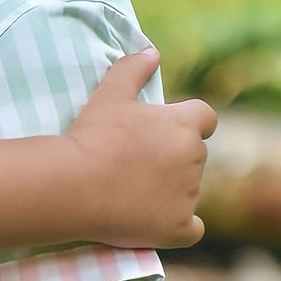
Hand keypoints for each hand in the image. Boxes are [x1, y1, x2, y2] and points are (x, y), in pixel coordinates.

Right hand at [67, 50, 216, 248]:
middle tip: (136, 165)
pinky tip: (157, 223)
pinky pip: (192, 229)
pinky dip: (179, 226)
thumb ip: (133, 69)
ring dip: (172, 191)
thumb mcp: (109, 94)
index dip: (189, 124)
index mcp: (183, 125)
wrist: (74, 184)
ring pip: (189, 191)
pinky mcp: (179, 228)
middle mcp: (194, 159)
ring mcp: (189, 196)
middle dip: (174, 159)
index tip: (166, 133)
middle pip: (194, 156)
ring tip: (132, 192)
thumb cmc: (91, 137)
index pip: (206, 118)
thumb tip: (151, 51)